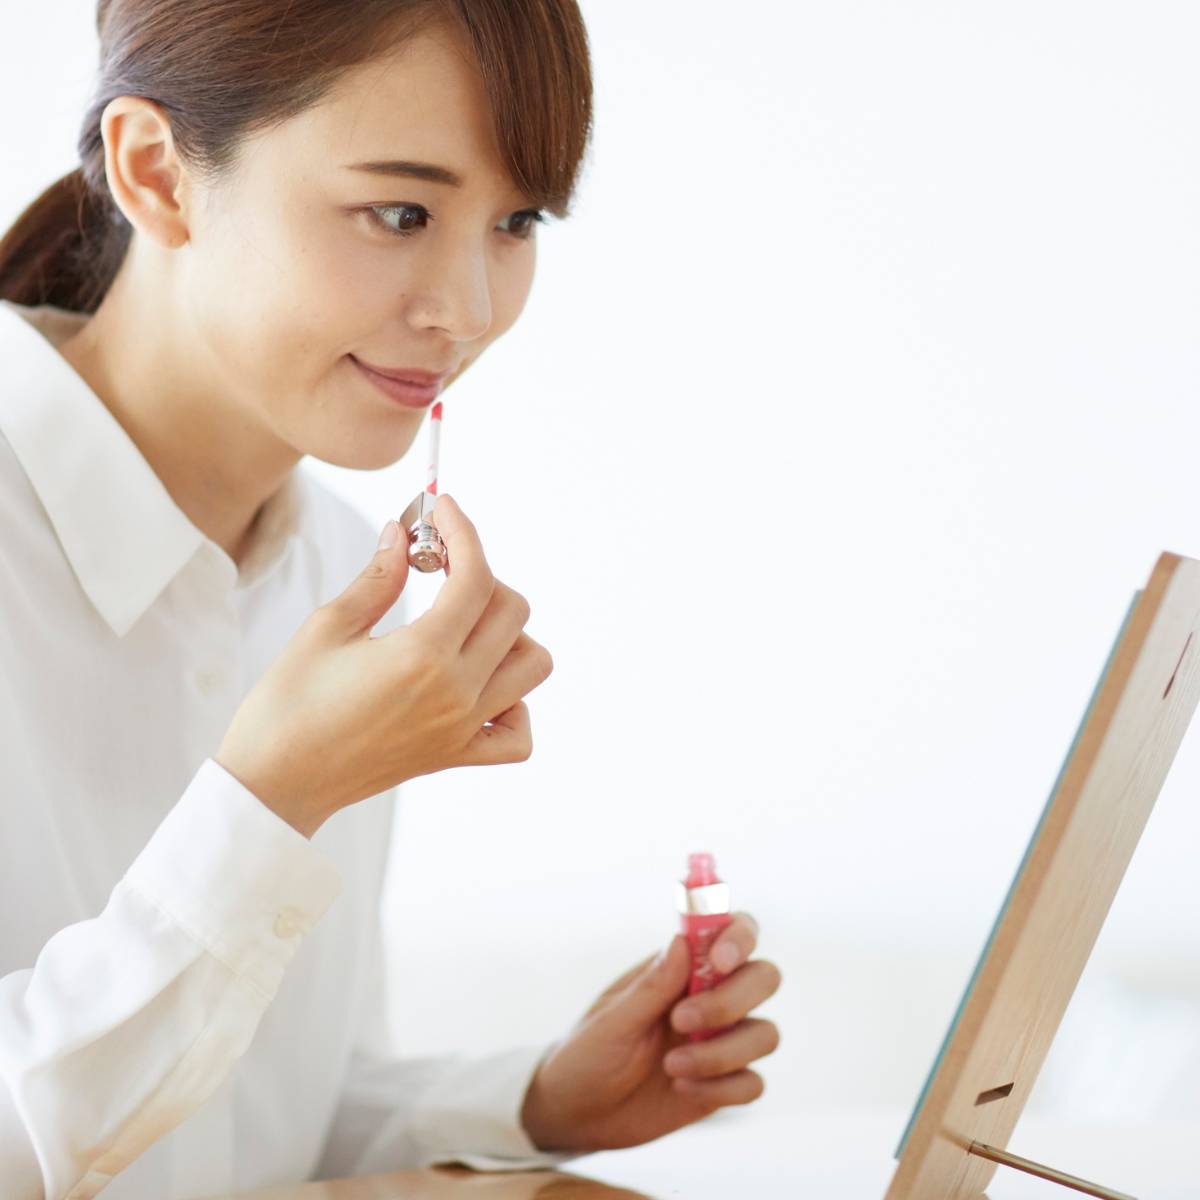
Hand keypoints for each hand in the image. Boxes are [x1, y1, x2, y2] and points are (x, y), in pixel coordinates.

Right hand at [216, 494, 552, 836]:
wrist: (274, 782)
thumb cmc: (288, 703)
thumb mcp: (327, 627)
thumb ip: (378, 578)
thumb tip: (402, 533)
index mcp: (423, 655)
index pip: (475, 577)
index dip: (463, 531)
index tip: (443, 508)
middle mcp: (456, 692)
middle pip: (513, 612)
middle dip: (482, 574)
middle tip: (440, 566)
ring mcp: (463, 728)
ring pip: (533, 666)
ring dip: (509, 634)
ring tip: (462, 624)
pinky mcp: (456, 756)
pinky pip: (518, 734)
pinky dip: (514, 704)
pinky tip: (479, 685)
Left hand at [519, 913, 781, 1152]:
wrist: (580, 1114)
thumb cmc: (589, 1054)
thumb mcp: (612, 1020)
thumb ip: (652, 985)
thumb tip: (682, 940)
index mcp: (683, 967)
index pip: (733, 930)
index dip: (739, 936)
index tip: (719, 959)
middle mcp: (711, 996)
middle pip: (763, 977)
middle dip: (731, 1001)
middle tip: (681, 1020)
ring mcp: (722, 1040)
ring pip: (765, 1034)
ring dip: (721, 1053)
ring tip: (671, 1066)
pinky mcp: (725, 1083)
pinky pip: (753, 1083)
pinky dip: (722, 1088)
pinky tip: (683, 1090)